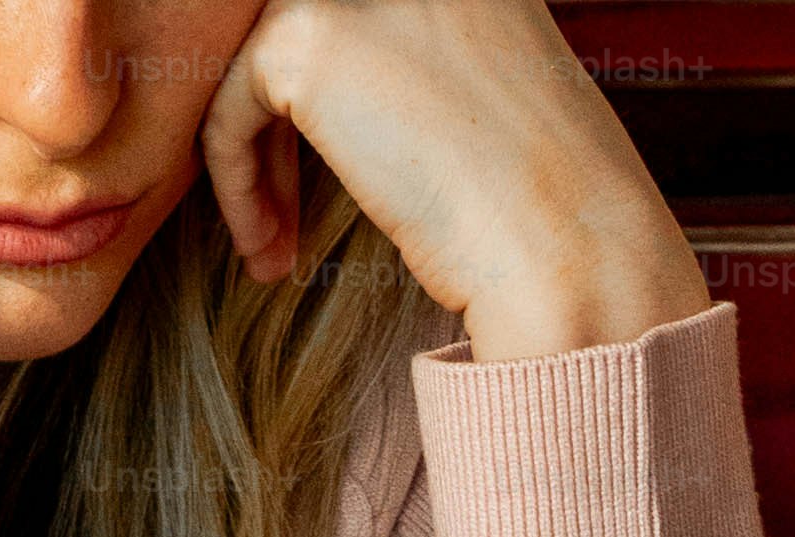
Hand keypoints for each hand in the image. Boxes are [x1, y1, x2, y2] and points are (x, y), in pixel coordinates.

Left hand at [196, 0, 709, 361]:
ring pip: (257, 69)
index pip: (355, 27)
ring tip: (274, 247)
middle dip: (277, 127)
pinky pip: (231, 109)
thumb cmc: (542, 206)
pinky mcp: (306, 40)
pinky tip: (269, 251)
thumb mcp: (485, 104)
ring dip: (254, 163)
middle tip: (284, 219)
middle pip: (298, 40)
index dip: (329, 100)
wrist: (563, 245)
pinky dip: (237, 184)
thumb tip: (352, 96)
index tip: (321, 177)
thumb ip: (420, 72)